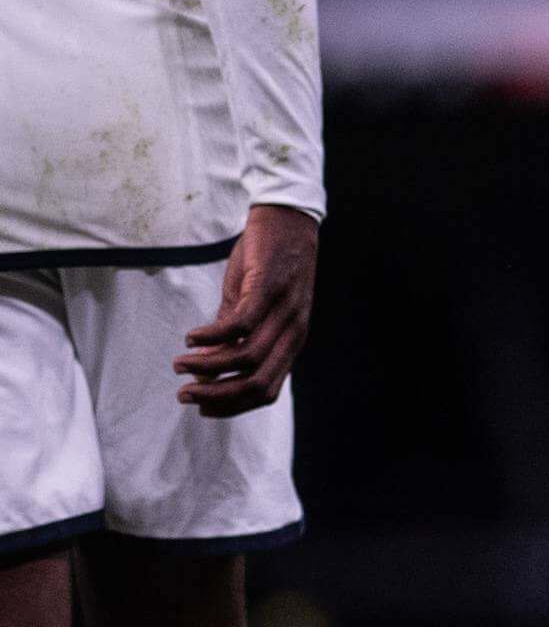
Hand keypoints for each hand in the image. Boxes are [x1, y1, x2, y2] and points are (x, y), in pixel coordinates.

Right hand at [177, 204, 316, 414]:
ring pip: (247, 357)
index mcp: (290, 342)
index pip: (266, 391)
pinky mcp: (268, 287)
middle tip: (184, 394)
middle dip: (217, 395)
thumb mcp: (250, 304)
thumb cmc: (267, 263)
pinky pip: (240, 324)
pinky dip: (212, 336)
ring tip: (179, 363)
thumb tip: (207, 369)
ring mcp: (284, 312)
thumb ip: (232, 337)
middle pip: (257, 382)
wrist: (287, 219)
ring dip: (208, 366)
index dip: (233, 406)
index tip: (202, 407)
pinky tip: (191, 337)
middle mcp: (291, 332)